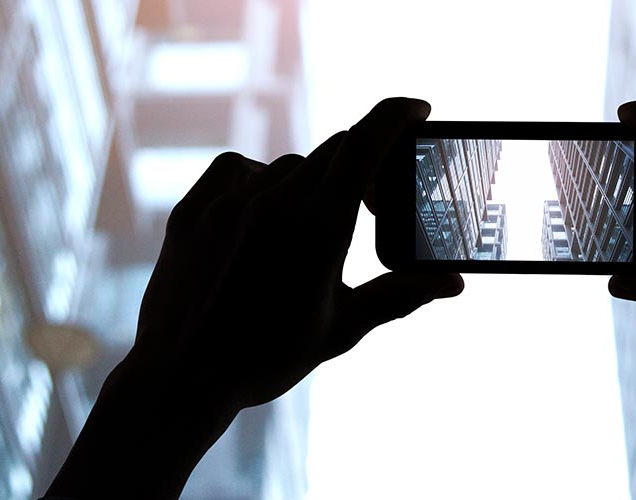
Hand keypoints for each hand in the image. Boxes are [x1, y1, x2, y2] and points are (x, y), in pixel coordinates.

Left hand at [48, 98, 461, 497]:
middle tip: (375, 201)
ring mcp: (229, 202)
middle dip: (363, 168)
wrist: (182, 379)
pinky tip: (263, 211)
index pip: (367, 141)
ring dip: (312, 183)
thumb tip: (453, 282)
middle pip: (334, 152)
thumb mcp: (343, 328)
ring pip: (288, 166)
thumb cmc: (268, 358)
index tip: (418, 109)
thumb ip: (401, 294)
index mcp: (321, 225)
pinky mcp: (194, 209)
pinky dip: (259, 181)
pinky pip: (237, 170)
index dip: (397, 115)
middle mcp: (274, 201)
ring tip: (312, 230)